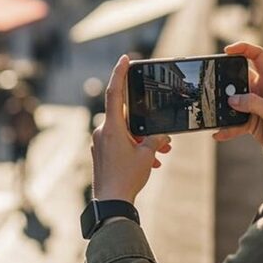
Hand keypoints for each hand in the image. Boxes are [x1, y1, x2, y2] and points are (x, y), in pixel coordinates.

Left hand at [91, 55, 171, 203]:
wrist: (111, 204)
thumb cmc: (127, 178)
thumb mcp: (146, 155)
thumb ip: (155, 140)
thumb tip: (161, 136)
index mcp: (111, 127)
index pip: (114, 93)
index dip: (119, 74)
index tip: (125, 59)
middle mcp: (102, 132)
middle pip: (126, 117)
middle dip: (145, 123)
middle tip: (162, 135)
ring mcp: (100, 143)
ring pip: (126, 132)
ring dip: (143, 139)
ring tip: (160, 152)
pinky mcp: (101, 154)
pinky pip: (120, 144)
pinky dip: (135, 148)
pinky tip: (151, 161)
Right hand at [213, 42, 262, 179]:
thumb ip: (253, 104)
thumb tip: (231, 100)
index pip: (257, 56)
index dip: (243, 48)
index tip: (226, 50)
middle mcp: (262, 91)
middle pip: (239, 78)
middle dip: (226, 82)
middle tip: (214, 88)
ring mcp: (255, 106)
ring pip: (234, 101)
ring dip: (224, 107)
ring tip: (214, 112)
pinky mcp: (251, 122)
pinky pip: (234, 122)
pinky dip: (227, 128)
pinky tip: (219, 134)